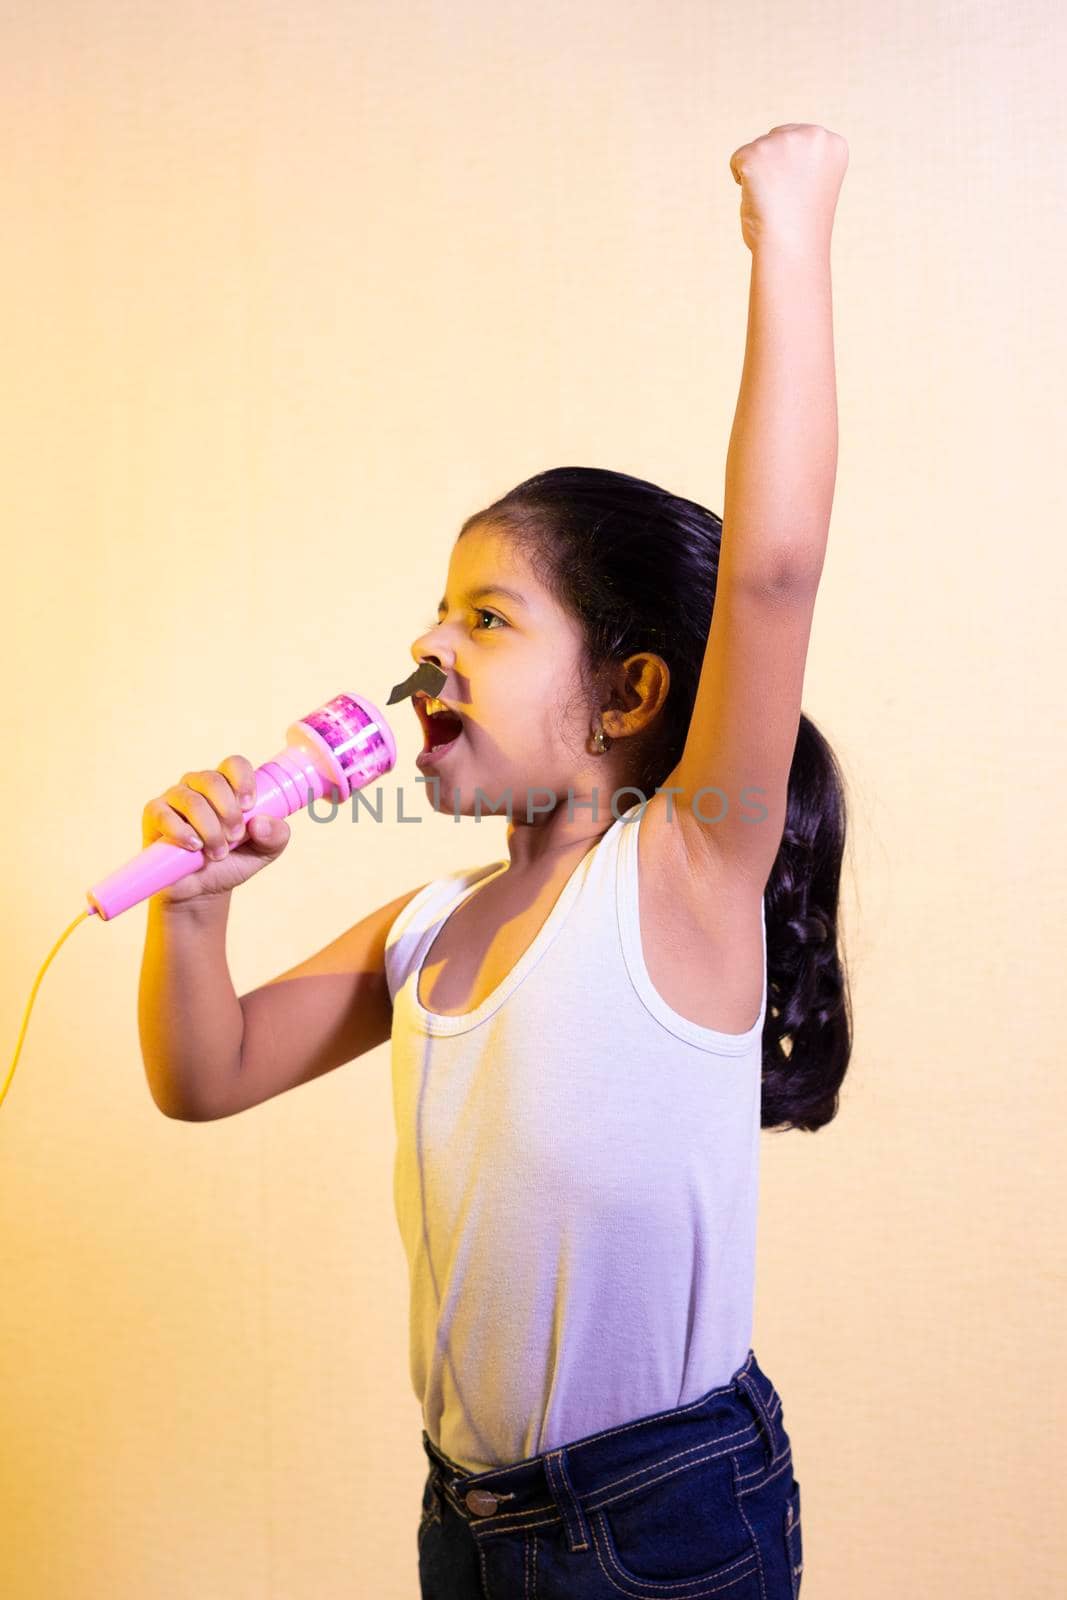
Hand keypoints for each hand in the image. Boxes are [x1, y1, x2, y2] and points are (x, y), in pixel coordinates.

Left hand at [729, 124, 848, 254]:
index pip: (799, 142)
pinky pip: (737, 160)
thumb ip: (800, 161)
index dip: (793, 172)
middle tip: (785, 199)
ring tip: (774, 201)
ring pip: (757, 149)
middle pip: (776, 138)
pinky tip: (757, 198)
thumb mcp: (812, 184)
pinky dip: (741, 181)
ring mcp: (784, 141)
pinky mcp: (756, 153)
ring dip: (758, 176)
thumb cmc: (801, 228)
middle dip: (773, 167)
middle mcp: (813, 135)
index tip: (802, 194)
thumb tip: (772, 158)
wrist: (792, 249)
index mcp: (833, 144)